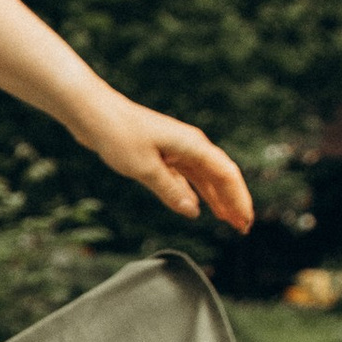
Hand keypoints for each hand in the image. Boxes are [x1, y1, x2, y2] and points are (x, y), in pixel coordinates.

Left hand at [89, 100, 253, 233]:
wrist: (95, 114)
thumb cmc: (119, 135)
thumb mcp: (144, 168)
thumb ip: (169, 190)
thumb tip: (192, 212)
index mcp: (193, 145)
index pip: (226, 175)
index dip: (238, 199)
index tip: (245, 221)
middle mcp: (190, 146)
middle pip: (221, 176)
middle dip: (234, 202)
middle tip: (243, 227)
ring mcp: (178, 149)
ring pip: (205, 178)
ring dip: (217, 199)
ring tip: (228, 220)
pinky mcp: (163, 154)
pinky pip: (187, 176)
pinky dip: (195, 192)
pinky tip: (198, 207)